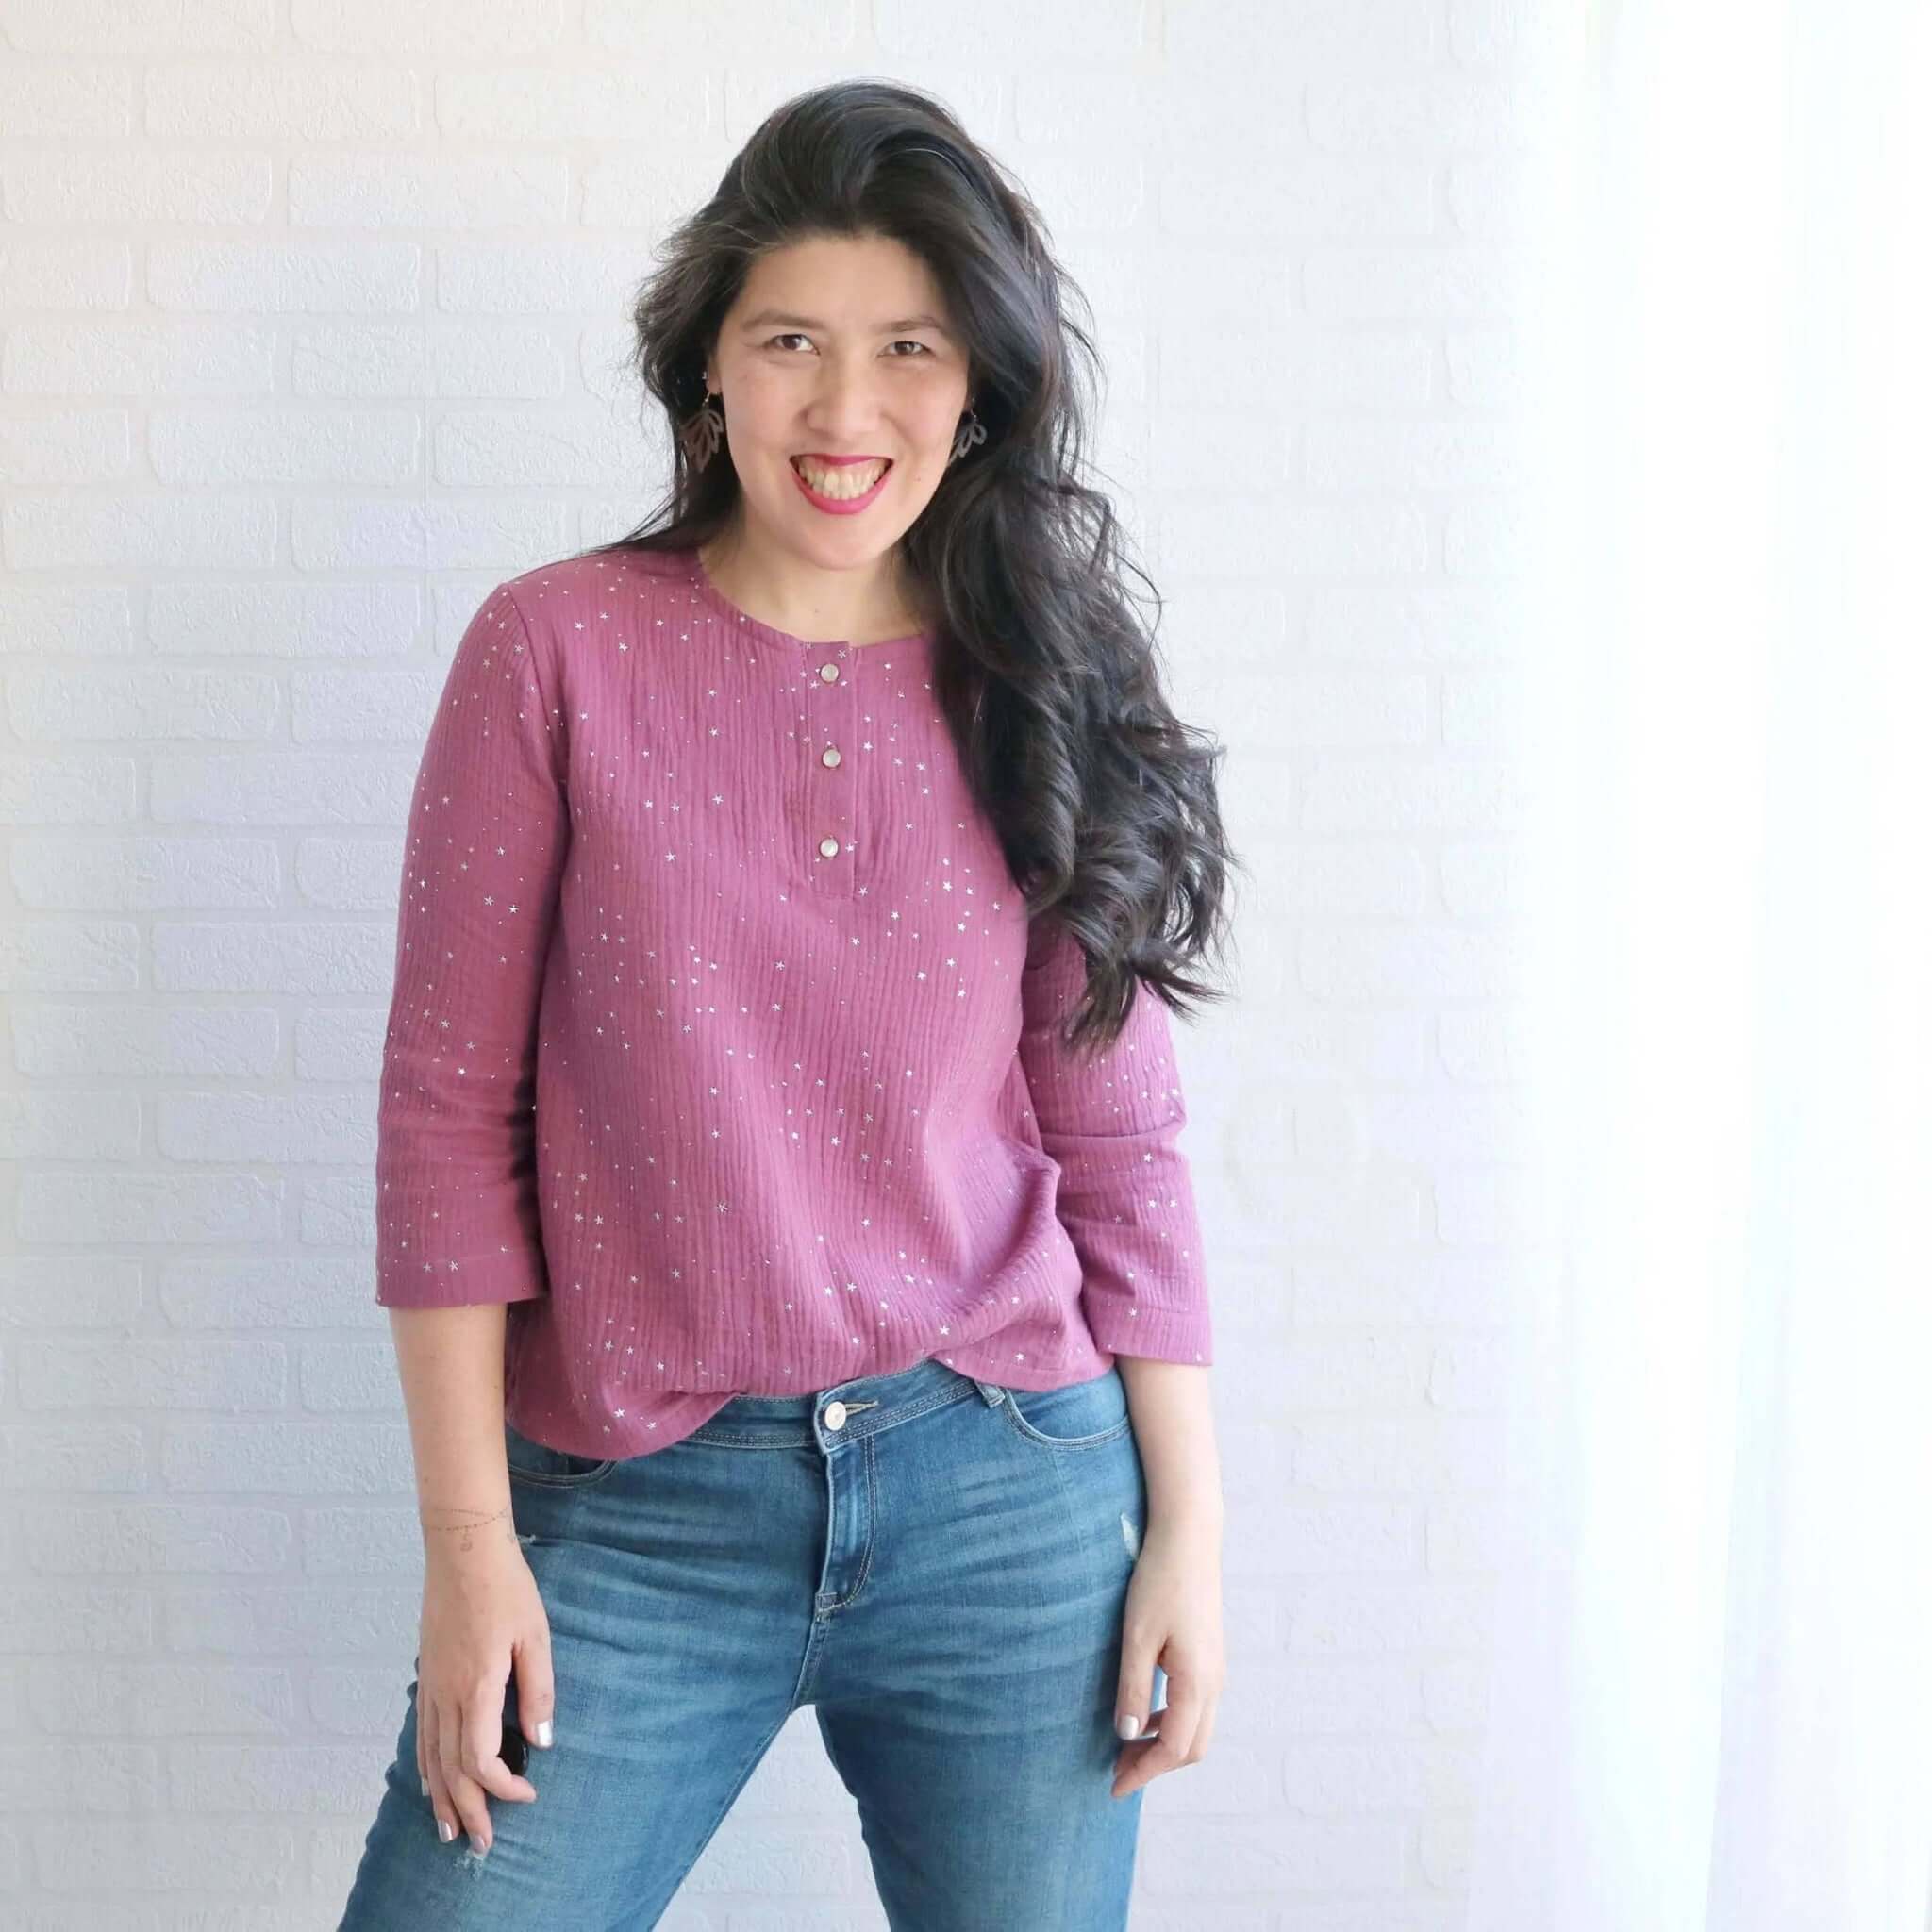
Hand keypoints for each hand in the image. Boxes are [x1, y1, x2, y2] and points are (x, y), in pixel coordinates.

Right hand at [416, 1507, 555, 1855]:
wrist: (462, 1549)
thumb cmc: (507, 1588)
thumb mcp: (536, 1637)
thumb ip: (538, 1692)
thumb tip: (542, 1742)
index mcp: (476, 1686)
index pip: (480, 1759)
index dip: (503, 1786)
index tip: (528, 1793)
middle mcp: (446, 1693)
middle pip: (449, 1769)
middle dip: (467, 1810)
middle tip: (482, 1844)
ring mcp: (432, 1684)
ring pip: (429, 1756)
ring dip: (440, 1797)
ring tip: (449, 1830)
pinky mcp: (428, 1674)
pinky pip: (421, 1733)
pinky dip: (425, 1765)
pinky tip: (430, 1780)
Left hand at [1110, 1514, 1223, 1799]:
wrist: (1189, 1536)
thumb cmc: (1160, 1581)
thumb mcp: (1137, 1636)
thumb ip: (1133, 1687)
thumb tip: (1128, 1735)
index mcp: (1198, 1681)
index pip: (1174, 1748)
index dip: (1144, 1773)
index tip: (1114, 1787)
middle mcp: (1215, 1681)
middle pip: (1193, 1747)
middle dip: (1156, 1766)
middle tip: (1118, 1772)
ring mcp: (1217, 1668)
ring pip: (1198, 1728)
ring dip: (1165, 1745)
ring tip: (1127, 1748)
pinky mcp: (1211, 1655)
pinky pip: (1197, 1706)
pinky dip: (1172, 1722)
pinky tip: (1145, 1713)